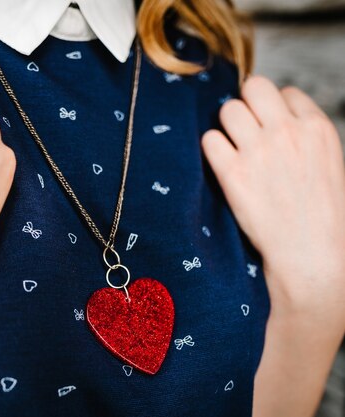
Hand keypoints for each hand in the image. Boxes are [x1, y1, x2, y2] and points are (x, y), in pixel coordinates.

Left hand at [202, 75, 344, 322]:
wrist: (312, 255)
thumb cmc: (324, 216)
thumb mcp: (331, 164)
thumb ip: (306, 138)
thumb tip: (279, 121)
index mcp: (317, 128)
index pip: (286, 91)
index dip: (275, 108)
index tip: (270, 127)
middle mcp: (287, 132)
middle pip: (254, 86)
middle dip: (247, 103)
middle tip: (245, 128)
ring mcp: (258, 151)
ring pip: (228, 109)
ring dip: (227, 126)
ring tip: (233, 148)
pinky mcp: (232, 173)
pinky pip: (209, 140)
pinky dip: (212, 149)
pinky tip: (222, 164)